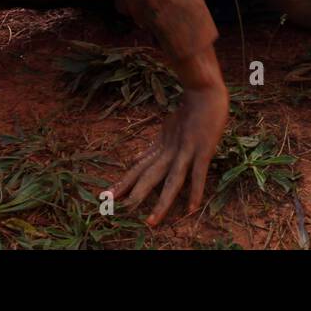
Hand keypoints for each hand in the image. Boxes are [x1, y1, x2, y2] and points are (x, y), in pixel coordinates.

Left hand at [110, 51, 227, 225]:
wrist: (203, 88)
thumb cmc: (188, 109)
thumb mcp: (166, 129)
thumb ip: (152, 146)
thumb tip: (133, 158)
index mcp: (160, 146)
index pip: (138, 167)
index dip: (123, 182)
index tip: (106, 195)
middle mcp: (169, 151)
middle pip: (149, 176)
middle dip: (133, 194)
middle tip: (116, 210)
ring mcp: (186, 150)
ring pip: (171, 181)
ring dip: (161, 202)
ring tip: (151, 221)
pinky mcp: (203, 149)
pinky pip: (198, 174)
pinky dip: (195, 191)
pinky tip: (191, 208)